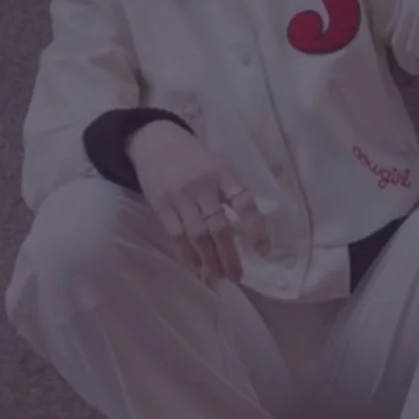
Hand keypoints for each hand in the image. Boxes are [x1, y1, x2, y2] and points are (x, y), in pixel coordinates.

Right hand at [127, 122, 270, 281]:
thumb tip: (249, 229)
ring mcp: (181, 197)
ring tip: (219, 276)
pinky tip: (196, 266)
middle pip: (219, 227)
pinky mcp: (162, 206)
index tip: (264, 250)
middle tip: (237, 276)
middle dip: (230, 256)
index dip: (256, 228)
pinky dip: (187, 254)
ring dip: (210, 260)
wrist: (154, 142)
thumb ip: (231, 191)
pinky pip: (177, 235)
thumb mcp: (218, 165)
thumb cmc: (193, 158)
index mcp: (223, 174)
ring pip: (198, 235)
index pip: (244, 203)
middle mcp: (203, 186)